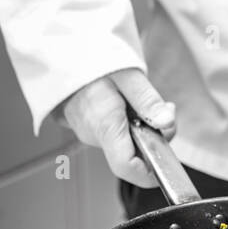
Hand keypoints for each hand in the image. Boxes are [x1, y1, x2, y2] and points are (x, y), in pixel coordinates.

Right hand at [59, 67, 176, 188]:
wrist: (59, 56)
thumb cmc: (89, 61)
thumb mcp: (127, 74)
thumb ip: (148, 101)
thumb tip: (167, 123)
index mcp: (104, 125)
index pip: (127, 167)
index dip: (150, 172)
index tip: (168, 158)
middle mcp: (95, 135)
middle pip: (133, 155)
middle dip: (155, 137)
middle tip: (165, 109)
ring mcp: (90, 133)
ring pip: (126, 143)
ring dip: (143, 127)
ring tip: (143, 100)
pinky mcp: (90, 127)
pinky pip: (116, 134)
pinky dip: (129, 122)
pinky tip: (129, 103)